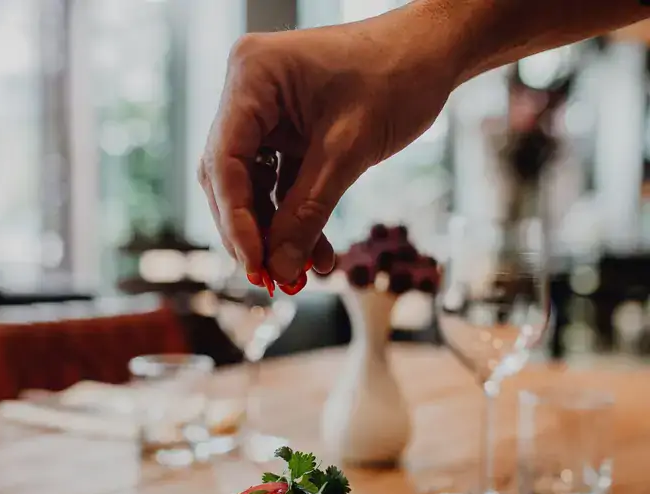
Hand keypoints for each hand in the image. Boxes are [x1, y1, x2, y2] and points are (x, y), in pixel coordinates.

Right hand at [198, 4, 457, 283]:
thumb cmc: (396, 75)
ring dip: (276, 233)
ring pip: (254, 189)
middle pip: (230, 178)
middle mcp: (249, 94)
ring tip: (298, 273)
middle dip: (253, 232)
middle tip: (270, 278)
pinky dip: (295, 219)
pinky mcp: (286, 134)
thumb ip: (308, 212)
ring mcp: (266, 114)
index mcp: (253, 78)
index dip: (235, 220)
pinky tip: (316, 252)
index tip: (255, 264)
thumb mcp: (348, 150)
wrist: (432, 53)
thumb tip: (280, 268)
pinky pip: (280, 186)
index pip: (224, 160)